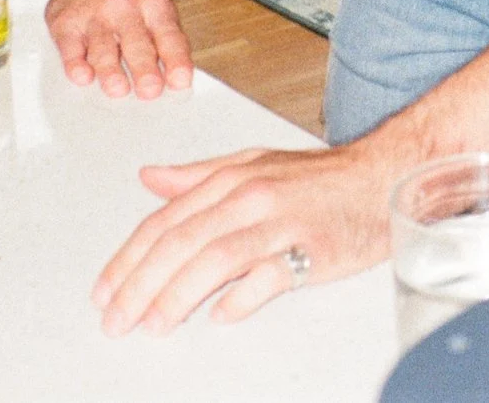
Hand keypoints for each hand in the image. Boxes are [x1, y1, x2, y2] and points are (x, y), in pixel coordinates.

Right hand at [47, 0, 193, 98]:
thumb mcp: (157, 7)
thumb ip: (168, 43)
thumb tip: (177, 83)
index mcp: (154, 7)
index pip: (169, 36)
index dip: (176, 59)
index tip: (180, 81)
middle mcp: (124, 9)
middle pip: (136, 42)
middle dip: (144, 68)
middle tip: (150, 90)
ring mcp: (94, 16)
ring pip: (102, 46)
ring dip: (110, 70)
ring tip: (118, 89)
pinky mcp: (66, 23)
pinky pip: (70, 46)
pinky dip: (76, 63)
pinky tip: (82, 75)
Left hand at [92, 141, 394, 334]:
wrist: (382, 177)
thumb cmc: (321, 178)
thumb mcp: (254, 163)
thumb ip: (198, 175)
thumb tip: (150, 179)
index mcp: (231, 178)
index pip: (166, 221)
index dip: (129, 258)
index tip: (106, 290)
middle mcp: (251, 197)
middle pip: (181, 242)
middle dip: (140, 285)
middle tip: (117, 319)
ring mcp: (281, 223)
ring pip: (214, 260)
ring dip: (177, 296)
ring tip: (153, 324)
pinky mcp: (311, 249)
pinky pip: (268, 277)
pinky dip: (240, 298)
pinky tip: (220, 316)